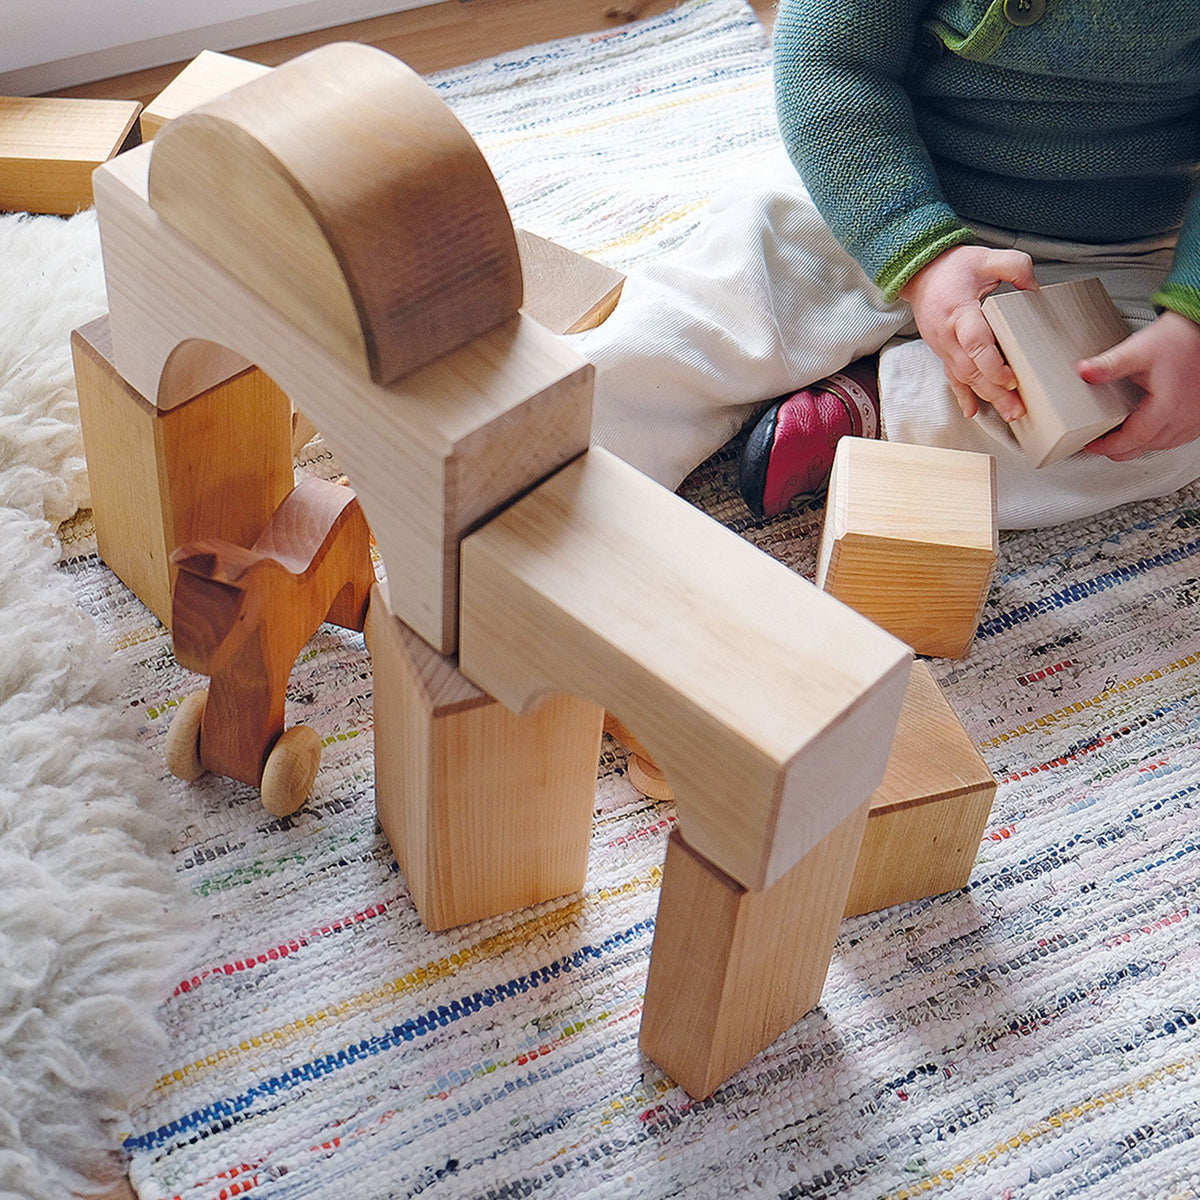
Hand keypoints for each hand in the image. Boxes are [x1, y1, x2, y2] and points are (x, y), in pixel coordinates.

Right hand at [899, 245, 1038, 420]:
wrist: (921, 274)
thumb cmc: (952, 268)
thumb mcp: (985, 257)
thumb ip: (1014, 266)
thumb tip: (1034, 289)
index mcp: (959, 313)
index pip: (975, 344)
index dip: (993, 364)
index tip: (1012, 377)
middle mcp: (948, 335)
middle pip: (971, 370)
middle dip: (995, 392)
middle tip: (1017, 408)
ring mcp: (943, 347)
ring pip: (963, 378)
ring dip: (986, 398)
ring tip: (1008, 412)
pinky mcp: (943, 352)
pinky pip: (951, 378)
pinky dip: (962, 396)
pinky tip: (971, 411)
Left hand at [1081, 310, 1199, 460]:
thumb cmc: (1180, 339)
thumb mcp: (1139, 350)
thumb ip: (1110, 364)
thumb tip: (1084, 372)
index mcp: (1167, 406)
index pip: (1133, 438)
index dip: (1109, 446)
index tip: (1092, 446)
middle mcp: (1185, 417)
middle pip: (1147, 446)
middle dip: (1120, 449)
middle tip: (1100, 444)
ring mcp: (1196, 418)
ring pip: (1163, 445)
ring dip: (1139, 445)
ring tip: (1119, 437)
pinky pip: (1178, 437)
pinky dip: (1158, 438)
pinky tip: (1148, 430)